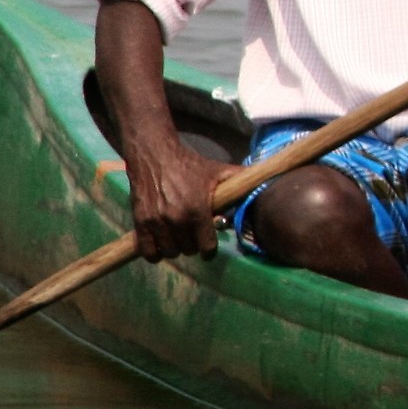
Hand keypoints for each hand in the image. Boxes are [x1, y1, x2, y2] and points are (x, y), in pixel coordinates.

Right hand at [124, 140, 233, 261]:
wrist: (155, 156)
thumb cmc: (189, 165)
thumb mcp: (217, 171)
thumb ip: (239, 180)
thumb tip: (267, 182)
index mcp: (198, 210)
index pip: (207, 247)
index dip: (210, 249)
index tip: (208, 245)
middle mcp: (177, 219)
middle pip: (189, 250)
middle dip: (193, 245)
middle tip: (192, 234)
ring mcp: (157, 222)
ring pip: (170, 252)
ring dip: (176, 248)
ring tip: (178, 237)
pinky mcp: (140, 222)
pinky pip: (148, 251)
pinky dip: (154, 252)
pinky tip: (160, 243)